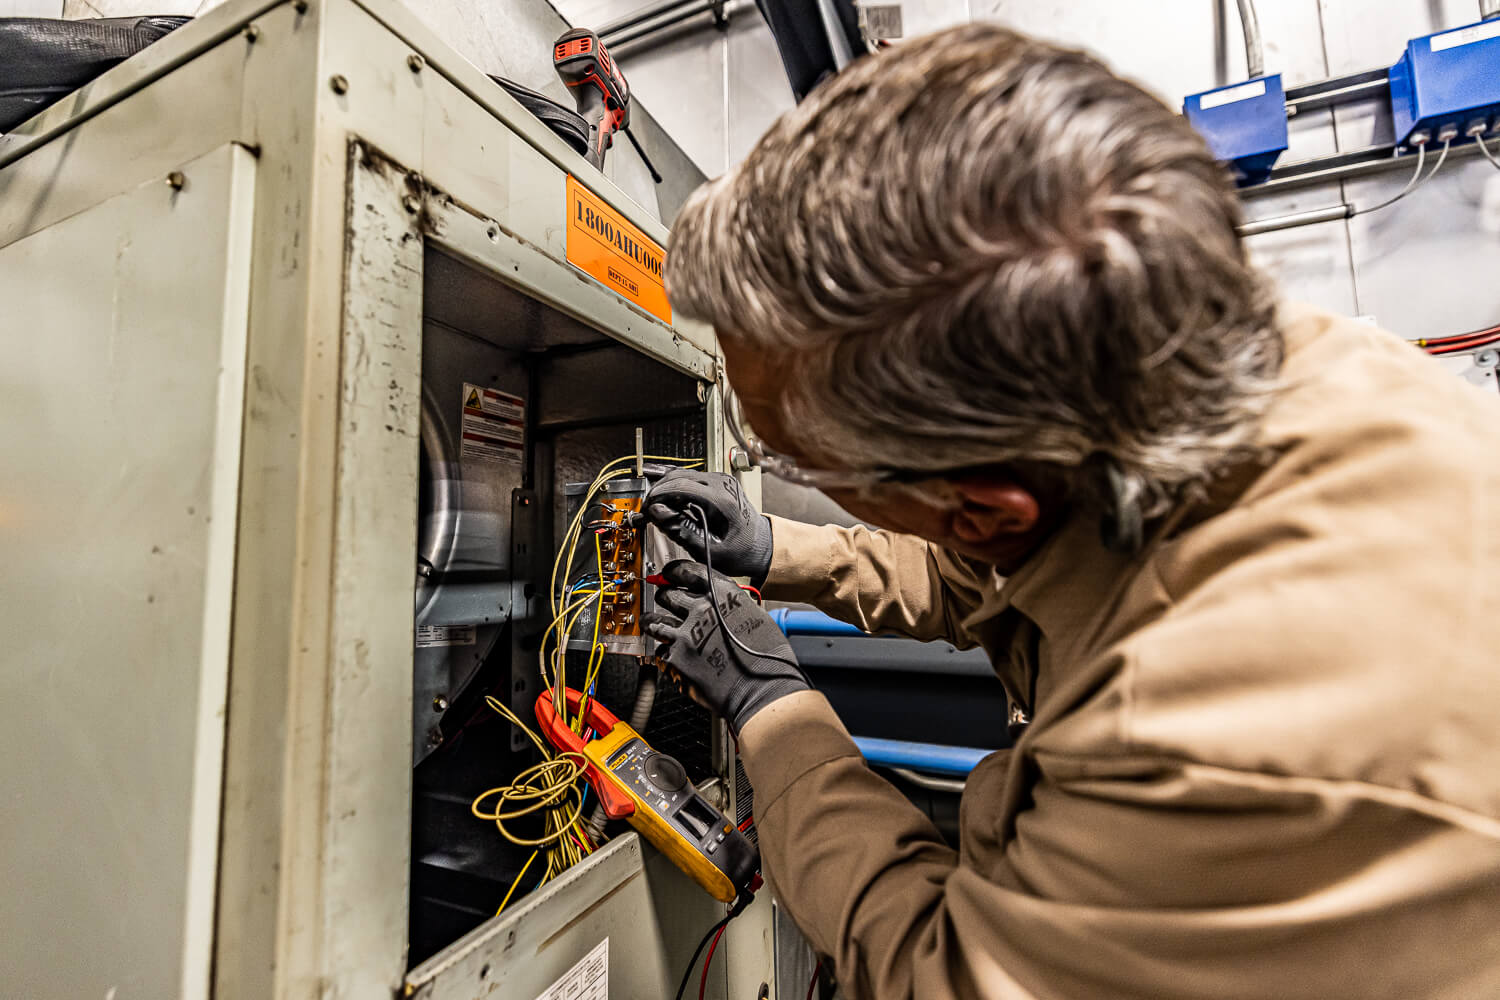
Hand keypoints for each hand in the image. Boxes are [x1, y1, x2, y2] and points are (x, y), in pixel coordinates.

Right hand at [635, 469, 773, 586]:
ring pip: (682, 475)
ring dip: (665, 490)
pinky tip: (668, 503)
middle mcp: (722, 484)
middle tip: (647, 511)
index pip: (680, 485)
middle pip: (678, 476)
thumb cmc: (741, 550)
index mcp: (723, 499)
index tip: (646, 509)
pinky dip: (675, 489)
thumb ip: (680, 530)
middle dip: (658, 492)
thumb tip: (657, 513)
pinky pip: (690, 479)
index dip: (657, 496)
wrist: (760, 545)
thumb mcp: (708, 549)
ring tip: (656, 510)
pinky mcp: (717, 482)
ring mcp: (720, 480)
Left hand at [643, 560, 807, 734]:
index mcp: (722, 595)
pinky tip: (673, 657)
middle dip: (665, 597)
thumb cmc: (768, 659)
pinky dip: (665, 653)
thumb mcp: (756, 617)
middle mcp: (700, 610)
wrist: (763, 690)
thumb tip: (721, 606)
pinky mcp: (675, 660)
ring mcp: (684, 635)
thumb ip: (733, 607)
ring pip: (654, 622)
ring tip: (654, 625)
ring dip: (653, 623)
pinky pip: (660, 651)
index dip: (674, 571)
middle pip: (667, 595)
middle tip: (665, 602)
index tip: (668, 574)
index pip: (687, 571)